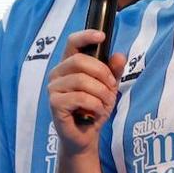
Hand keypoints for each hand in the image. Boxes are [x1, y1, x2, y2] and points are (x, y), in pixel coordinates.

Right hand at [47, 30, 125, 151]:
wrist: (85, 136)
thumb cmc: (93, 109)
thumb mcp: (109, 87)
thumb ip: (114, 71)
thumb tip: (119, 56)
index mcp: (68, 65)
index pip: (72, 42)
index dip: (86, 36)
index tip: (102, 36)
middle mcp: (57, 74)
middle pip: (80, 61)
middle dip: (102, 74)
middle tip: (111, 88)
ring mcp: (53, 89)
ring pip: (81, 80)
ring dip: (101, 93)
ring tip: (105, 103)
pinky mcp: (55, 104)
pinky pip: (79, 97)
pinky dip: (95, 105)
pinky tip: (96, 112)